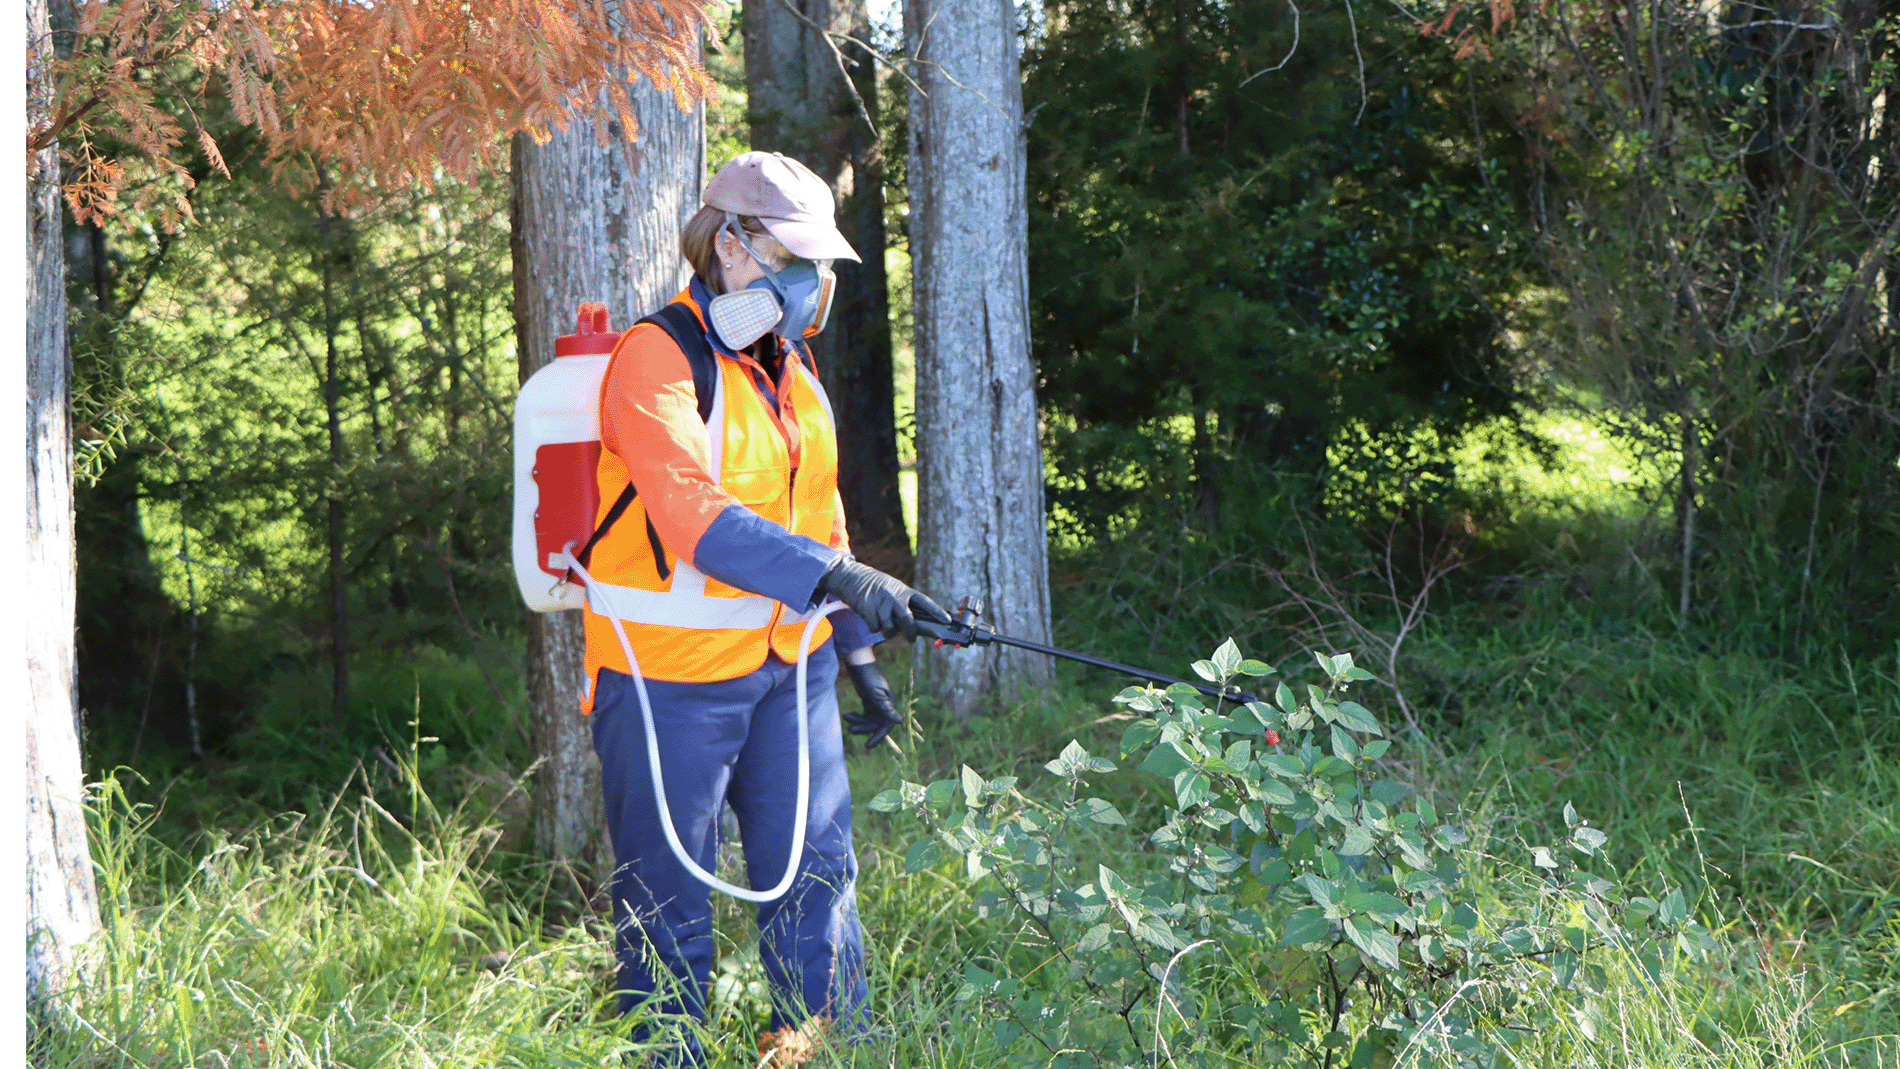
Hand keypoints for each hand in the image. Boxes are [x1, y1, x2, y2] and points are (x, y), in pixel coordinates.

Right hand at [815, 558, 950, 638]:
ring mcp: (881, 602)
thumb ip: (902, 603)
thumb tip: (914, 625)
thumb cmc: (874, 585)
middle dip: (911, 633)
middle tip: (912, 639)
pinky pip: (875, 627)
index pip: (925, 602)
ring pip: (890, 627)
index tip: (948, 621)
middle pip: (907, 621)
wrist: (851, 576)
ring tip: (884, 627)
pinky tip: (871, 619)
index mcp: (904, 591)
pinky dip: (874, 627)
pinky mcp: (868, 608)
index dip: (937, 612)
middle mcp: (895, 596)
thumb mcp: (892, 589)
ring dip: (888, 631)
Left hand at [841, 659, 902, 749]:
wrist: (859, 662)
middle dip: (863, 728)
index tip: (868, 746)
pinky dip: (856, 717)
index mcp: (888, 705)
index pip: (886, 726)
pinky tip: (848, 715)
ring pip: (868, 720)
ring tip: (846, 717)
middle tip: (850, 730)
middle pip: (875, 724)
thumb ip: (885, 708)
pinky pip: (864, 715)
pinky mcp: (868, 701)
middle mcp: (884, 706)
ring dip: (858, 722)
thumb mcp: (875, 694)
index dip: (878, 737)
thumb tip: (898, 722)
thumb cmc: (868, 676)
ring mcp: (876, 704)